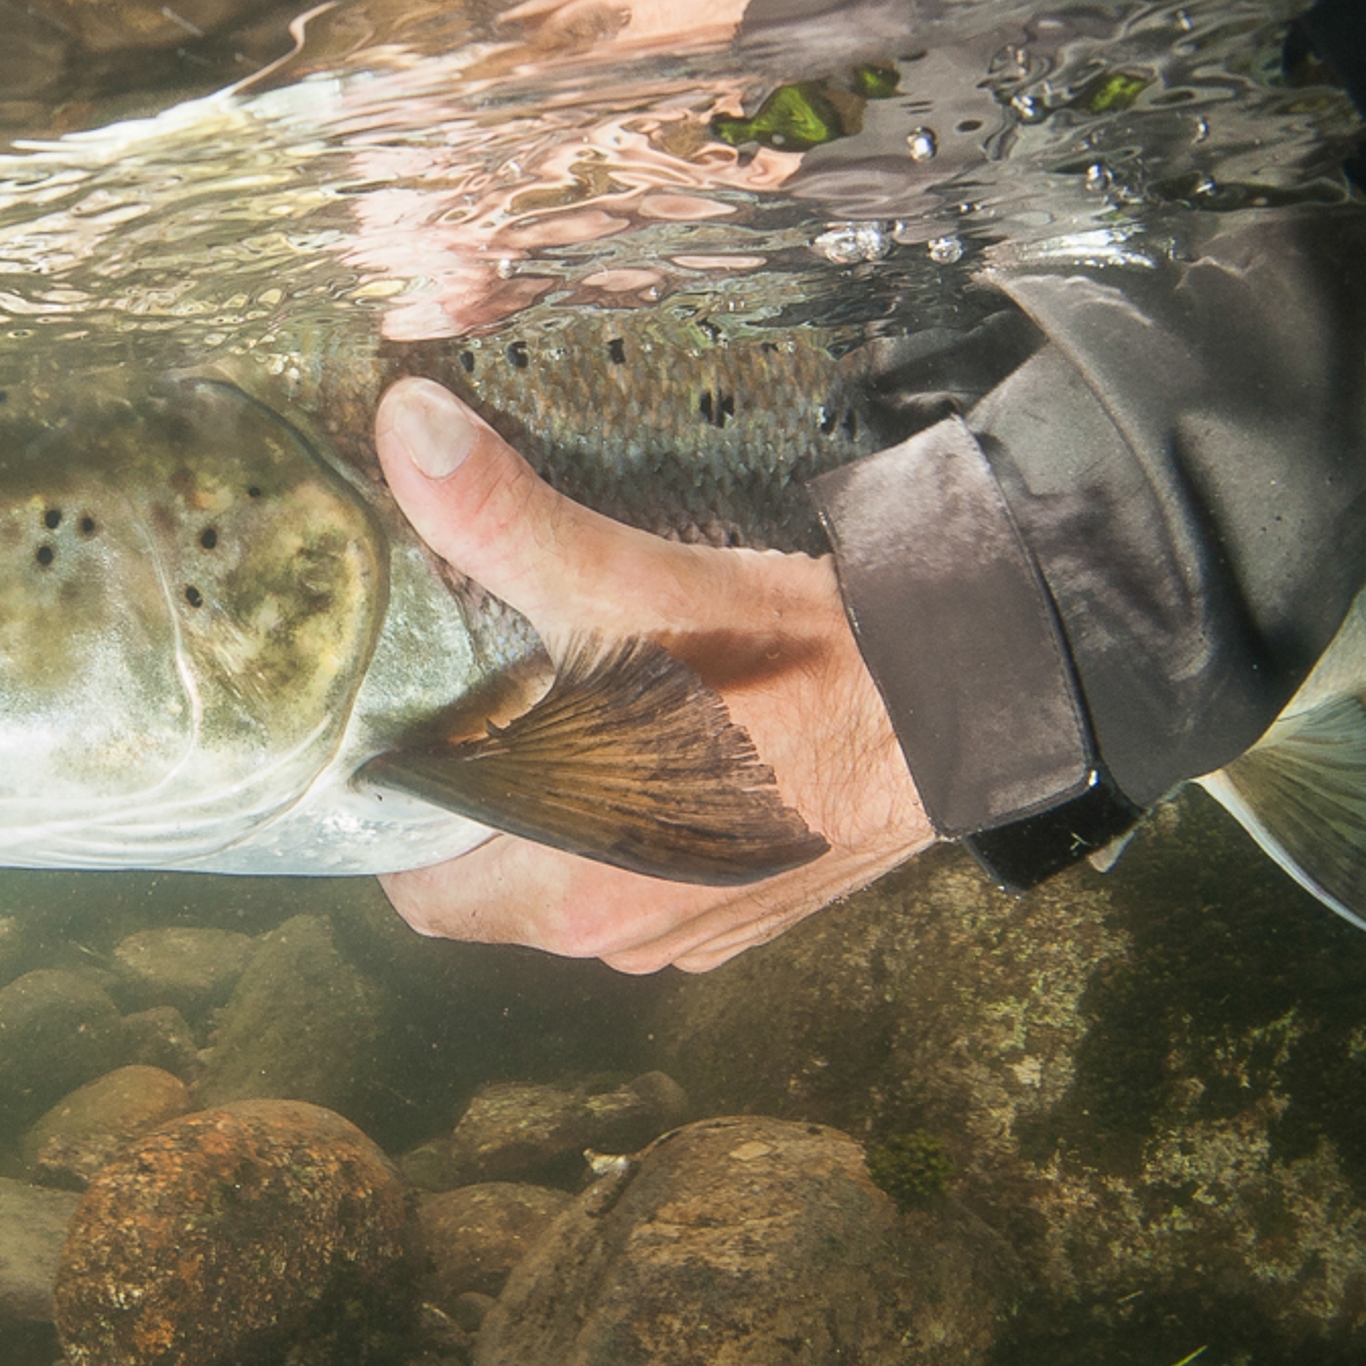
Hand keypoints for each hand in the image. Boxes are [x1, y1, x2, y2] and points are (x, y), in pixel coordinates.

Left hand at [372, 377, 936, 971]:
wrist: (959, 697)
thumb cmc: (794, 661)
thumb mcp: (628, 585)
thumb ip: (499, 518)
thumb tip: (408, 428)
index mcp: (565, 885)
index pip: (419, 893)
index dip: (405, 817)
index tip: (415, 741)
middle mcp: (619, 936)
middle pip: (492, 892)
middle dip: (483, 812)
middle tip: (493, 710)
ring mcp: (691, 934)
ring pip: (575, 891)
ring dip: (564, 826)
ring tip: (577, 720)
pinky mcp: (751, 917)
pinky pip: (654, 890)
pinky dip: (643, 837)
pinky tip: (669, 752)